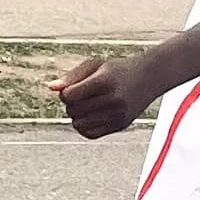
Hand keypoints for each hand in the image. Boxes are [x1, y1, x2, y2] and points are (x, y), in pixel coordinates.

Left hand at [53, 45, 169, 139]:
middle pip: (73, 110)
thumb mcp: (94, 66)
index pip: (69, 95)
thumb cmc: (116, 70)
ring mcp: (118, 115)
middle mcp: (113, 99)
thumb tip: (50, 88)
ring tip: (86, 106)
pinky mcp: (120, 126)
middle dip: (71, 104)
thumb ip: (71, 76)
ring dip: (77, 116)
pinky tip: (90, 117)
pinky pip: (90, 134)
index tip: (73, 88)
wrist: (149, 77)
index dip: (65, 93)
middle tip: (81, 96)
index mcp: (104, 81)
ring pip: (79, 124)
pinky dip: (84, 127)